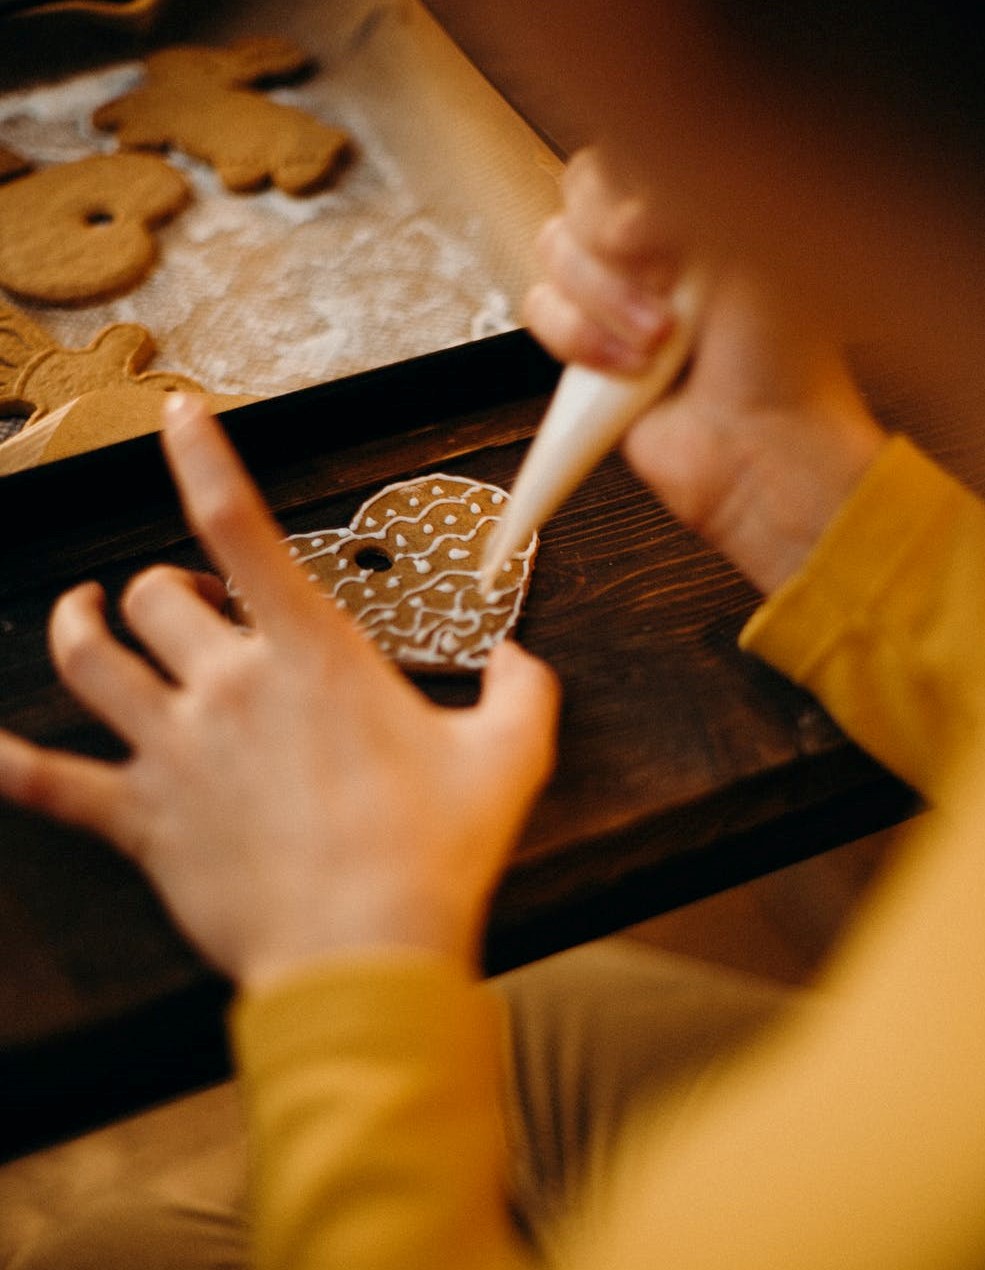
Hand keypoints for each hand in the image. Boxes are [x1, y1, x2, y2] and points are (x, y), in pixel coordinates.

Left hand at [0, 397, 559, 986]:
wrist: (365, 954)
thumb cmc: (431, 856)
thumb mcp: (508, 759)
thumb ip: (523, 692)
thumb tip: (521, 662)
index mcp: (311, 656)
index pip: (240, 527)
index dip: (204, 458)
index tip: (179, 418)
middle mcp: (228, 687)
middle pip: (156, 594)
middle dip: (165, 584)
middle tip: (185, 597)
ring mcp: (176, 752)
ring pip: (91, 661)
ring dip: (79, 625)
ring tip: (84, 612)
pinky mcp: (145, 820)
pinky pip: (50, 784)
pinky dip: (12, 763)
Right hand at [524, 148, 887, 593]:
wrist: (759, 447)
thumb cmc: (780, 357)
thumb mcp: (757, 244)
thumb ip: (692, 187)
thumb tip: (627, 176)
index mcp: (701, 203)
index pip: (627, 147)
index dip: (628, 187)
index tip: (661, 232)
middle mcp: (656, 242)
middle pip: (578, 195)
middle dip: (616, 252)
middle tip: (668, 293)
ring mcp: (617, 293)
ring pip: (554, 252)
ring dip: (603, 303)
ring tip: (659, 345)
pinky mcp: (586, 346)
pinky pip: (541, 310)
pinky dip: (580, 340)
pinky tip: (628, 369)